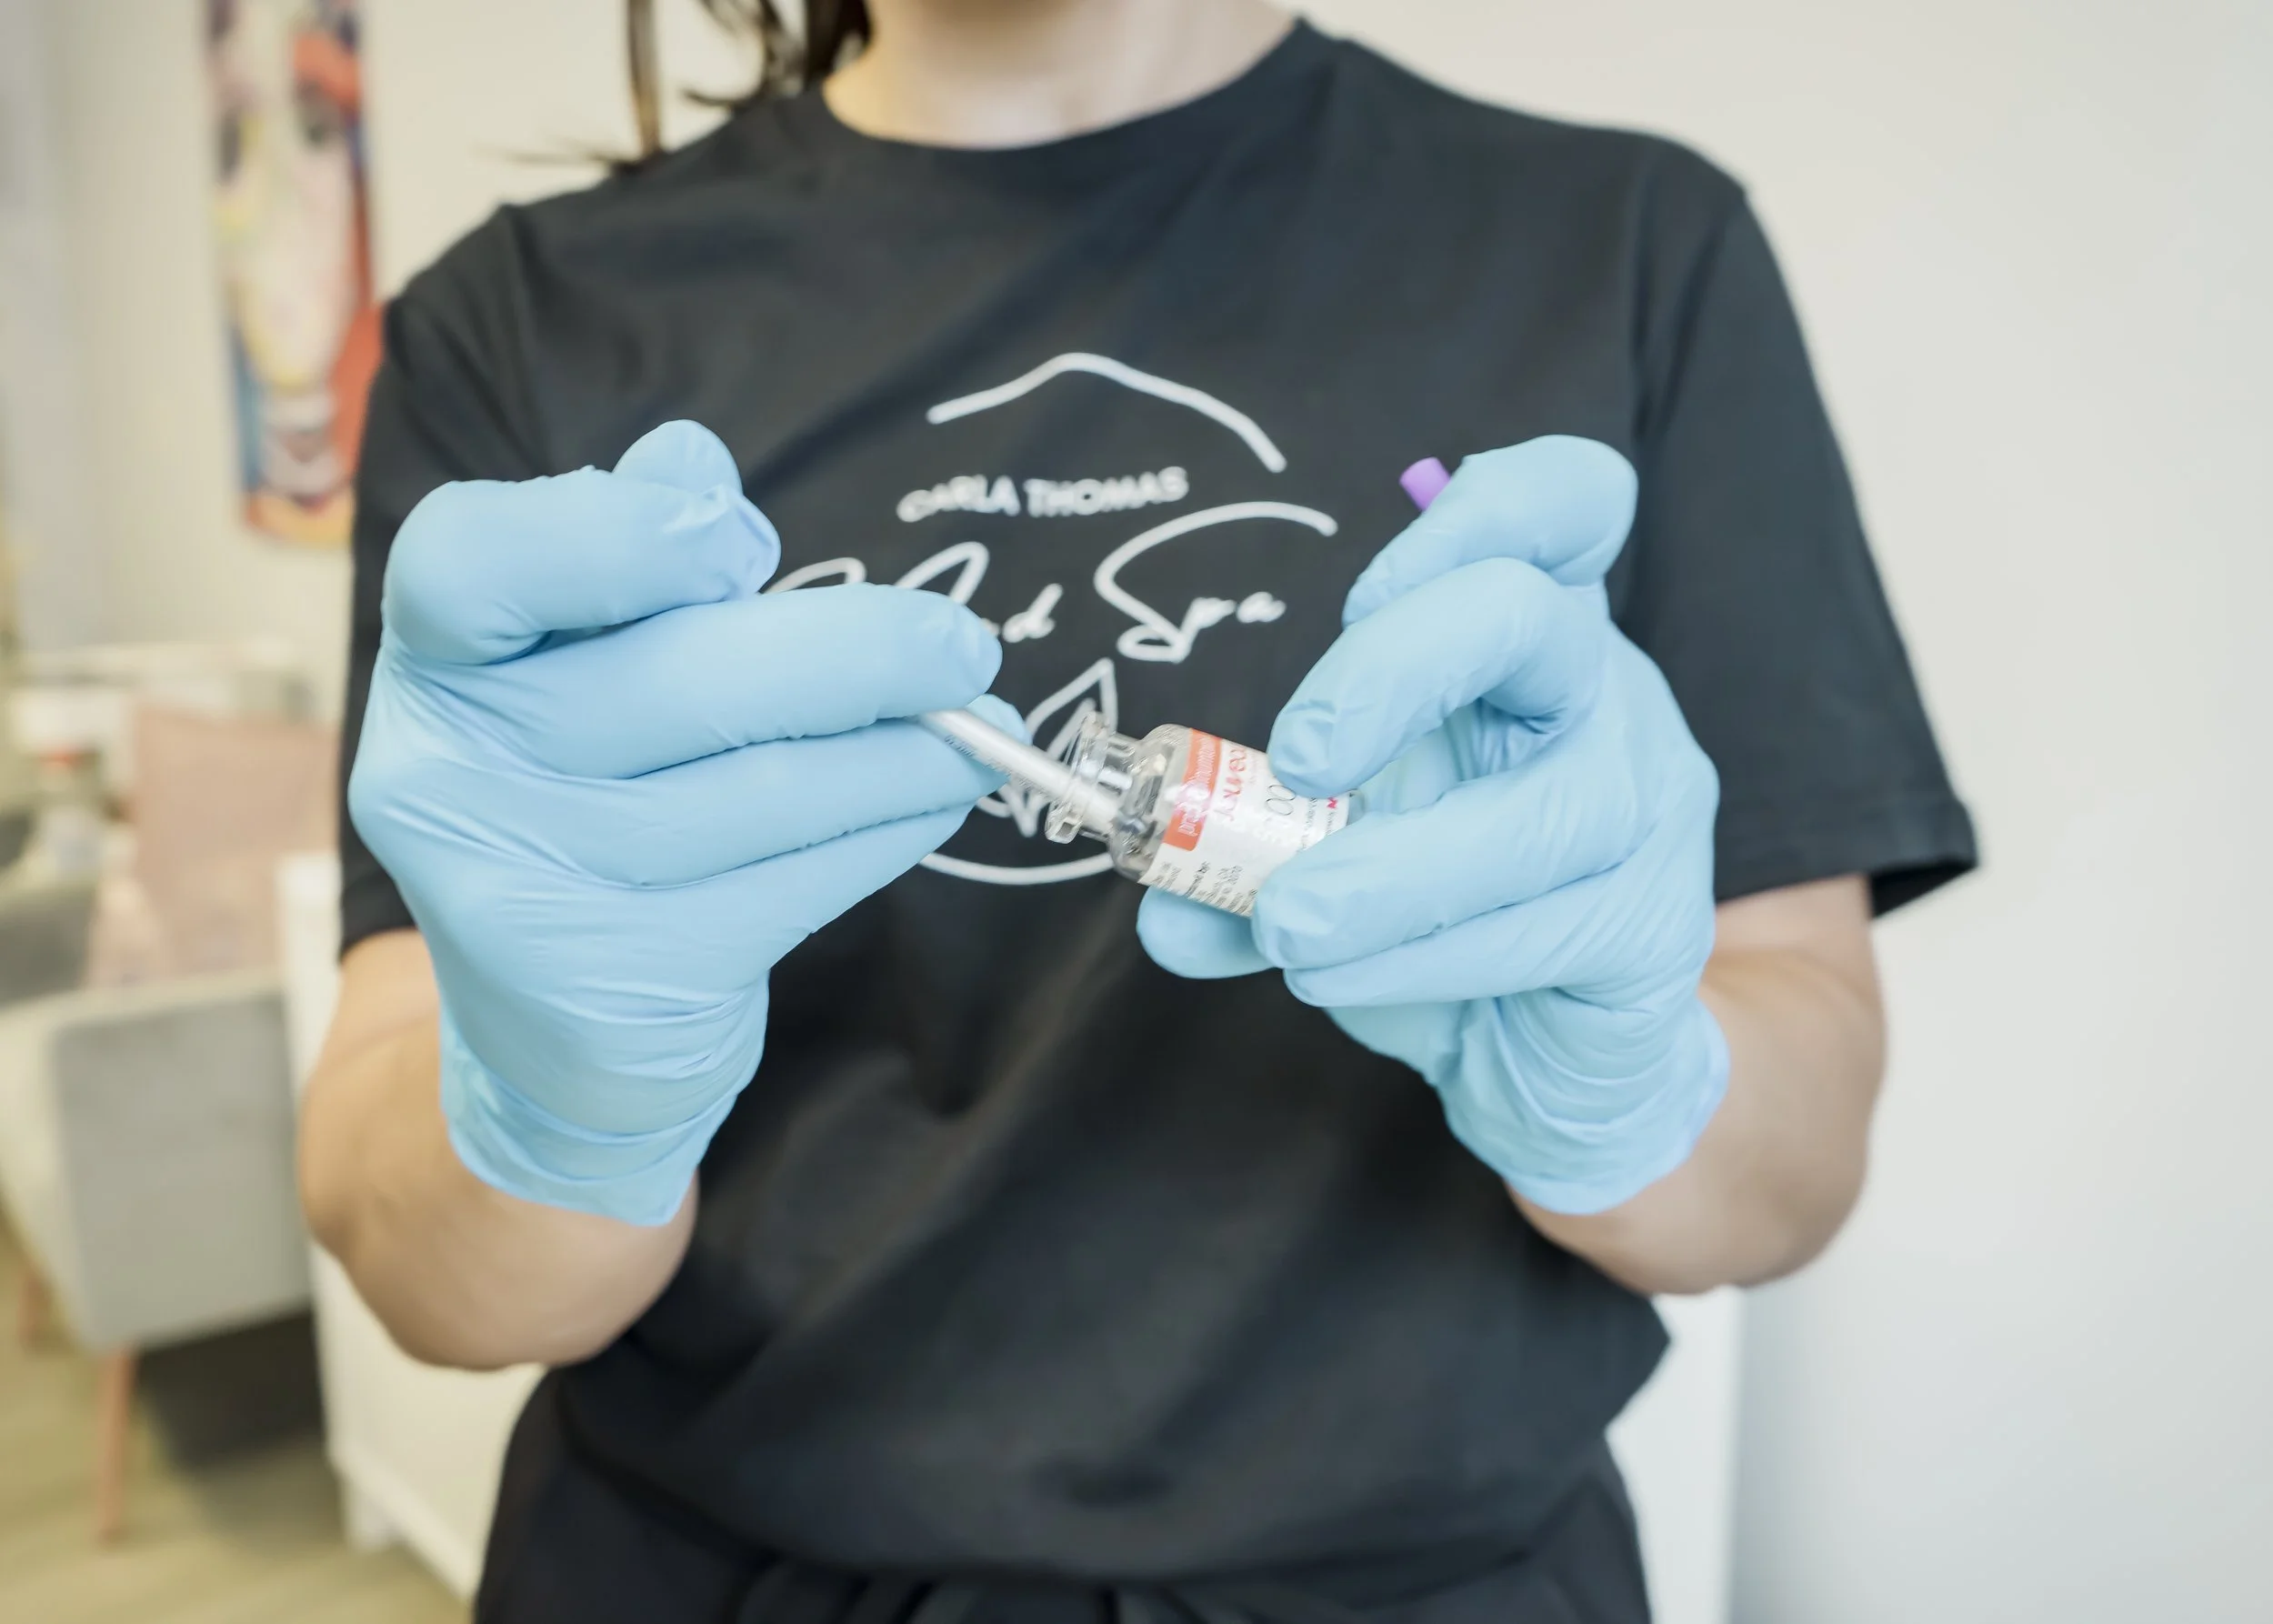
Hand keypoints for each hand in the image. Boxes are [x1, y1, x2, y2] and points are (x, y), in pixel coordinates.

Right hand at [350, 422, 1009, 1223]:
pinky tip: (930, 800)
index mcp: (439, 658)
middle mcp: (450, 772)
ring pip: (760, 791)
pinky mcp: (614, 987)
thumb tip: (695, 463)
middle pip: (675, 683)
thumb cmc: (596, 791)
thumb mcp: (589, 659)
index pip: (471, 563)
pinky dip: (883, 832)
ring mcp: (526, 891)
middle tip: (962, 647)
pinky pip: (792, 886)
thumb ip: (638, 553)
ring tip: (978, 729)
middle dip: (854, 655)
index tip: (738, 542)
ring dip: (902, 754)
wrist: (555, 1027)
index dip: (608, 536)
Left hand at [1137, 438, 1727, 1213]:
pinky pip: (1545, 929)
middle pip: (1533, 616)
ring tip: (1287, 925)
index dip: (1489, 507)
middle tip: (1296, 759)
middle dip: (1396, 667)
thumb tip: (1160, 904)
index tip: (1363, 594)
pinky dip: (1421, 956)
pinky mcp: (1660, 929)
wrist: (1555, 1057)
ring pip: (1542, 811)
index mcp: (1529, 638)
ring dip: (1391, 873)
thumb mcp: (1327, 863)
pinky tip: (1341, 976)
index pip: (1568, 503)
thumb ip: (1243, 865)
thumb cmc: (1447, 916)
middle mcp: (1606, 696)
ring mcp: (1651, 806)